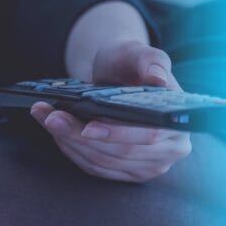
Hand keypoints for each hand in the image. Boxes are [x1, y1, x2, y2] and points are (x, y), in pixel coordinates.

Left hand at [31, 40, 191, 182]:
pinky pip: (93, 167)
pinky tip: (55, 130)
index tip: (87, 127)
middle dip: (79, 135)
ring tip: (46, 117)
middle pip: (119, 152)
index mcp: (179, 123)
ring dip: (68, 141)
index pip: (149, 136)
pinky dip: (70, 148)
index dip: (117, 134)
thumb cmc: (130, 64)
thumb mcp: (138, 53)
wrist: (118, 76)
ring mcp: (148, 165)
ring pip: (101, 162)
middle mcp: (170, 150)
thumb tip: (158, 78)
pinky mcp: (126, 172)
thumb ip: (151, 61)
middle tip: (51, 116)